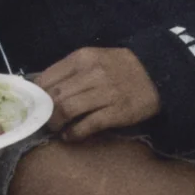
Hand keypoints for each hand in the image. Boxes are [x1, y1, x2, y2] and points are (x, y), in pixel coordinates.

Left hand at [35, 48, 161, 141]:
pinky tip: (70, 136)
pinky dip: (74, 134)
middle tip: (44, 121)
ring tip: (57, 129)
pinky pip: (87, 125)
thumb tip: (42, 89)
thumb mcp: (95, 58)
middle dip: (45, 112)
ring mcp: (105, 93)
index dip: (36, 95)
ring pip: (67, 110)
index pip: (47, 77)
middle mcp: (92, 73)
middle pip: (55, 96)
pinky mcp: (117, 112)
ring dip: (56, 123)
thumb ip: (71, 70)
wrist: (158, 74)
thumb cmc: (121, 68)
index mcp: (82, 58)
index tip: (35, 104)